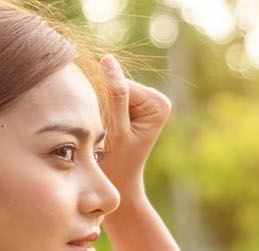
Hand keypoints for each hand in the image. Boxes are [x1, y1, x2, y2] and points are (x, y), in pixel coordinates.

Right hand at [97, 55, 171, 193]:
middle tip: (102, 130)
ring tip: (101, 130)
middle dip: (103, 105)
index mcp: (159, 103)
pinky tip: (101, 127)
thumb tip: (108, 59)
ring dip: (99, 108)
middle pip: (116, 86)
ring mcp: (144, 102)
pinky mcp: (132, 106)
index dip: (104, 105)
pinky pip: (107, 98)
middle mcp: (156, 99)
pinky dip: (99, 110)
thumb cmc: (117, 162)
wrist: (117, 184)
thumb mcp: (116, 128)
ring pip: (109, 91)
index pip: (121, 87)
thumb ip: (114, 94)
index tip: (105, 127)